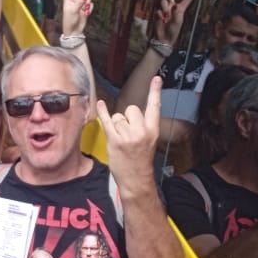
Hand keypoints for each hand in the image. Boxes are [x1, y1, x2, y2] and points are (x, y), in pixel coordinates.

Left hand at [55, 0, 92, 36]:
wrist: (74, 31)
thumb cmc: (69, 21)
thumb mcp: (73, 10)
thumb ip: (80, 1)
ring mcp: (80, 2)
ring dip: (87, 3)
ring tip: (83, 10)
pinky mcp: (86, 7)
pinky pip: (91, 4)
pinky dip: (89, 9)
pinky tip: (86, 14)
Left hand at [96, 78, 160, 192]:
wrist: (136, 179)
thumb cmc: (141, 161)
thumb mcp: (149, 142)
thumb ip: (143, 126)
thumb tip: (131, 114)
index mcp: (152, 130)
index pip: (155, 107)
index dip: (155, 92)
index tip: (156, 78)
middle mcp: (141, 131)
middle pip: (131, 109)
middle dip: (127, 118)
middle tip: (128, 134)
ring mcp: (128, 136)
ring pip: (118, 117)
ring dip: (117, 126)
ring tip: (121, 140)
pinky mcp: (114, 140)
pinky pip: (107, 121)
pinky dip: (103, 112)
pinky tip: (100, 103)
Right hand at [152, 0, 197, 45]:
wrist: (164, 38)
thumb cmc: (173, 31)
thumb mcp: (177, 23)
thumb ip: (177, 14)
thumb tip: (175, 6)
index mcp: (180, 10)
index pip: (187, 0)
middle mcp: (172, 8)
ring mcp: (165, 10)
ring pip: (163, 1)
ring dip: (164, 8)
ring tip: (166, 17)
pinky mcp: (159, 13)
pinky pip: (158, 10)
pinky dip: (160, 15)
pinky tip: (162, 20)